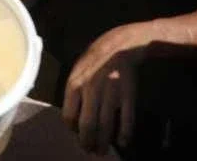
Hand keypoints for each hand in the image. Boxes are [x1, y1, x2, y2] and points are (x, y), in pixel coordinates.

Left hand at [63, 23, 149, 152]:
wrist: (120, 45)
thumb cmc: (94, 60)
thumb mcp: (76, 71)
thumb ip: (73, 93)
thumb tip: (72, 117)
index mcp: (74, 85)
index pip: (69, 116)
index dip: (72, 130)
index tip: (76, 135)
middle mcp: (91, 91)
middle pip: (87, 125)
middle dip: (87, 142)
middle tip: (89, 150)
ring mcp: (110, 94)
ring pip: (105, 126)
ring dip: (103, 142)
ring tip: (102, 151)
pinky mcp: (128, 95)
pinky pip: (126, 120)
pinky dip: (125, 134)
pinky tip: (122, 142)